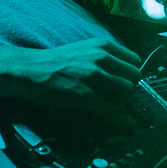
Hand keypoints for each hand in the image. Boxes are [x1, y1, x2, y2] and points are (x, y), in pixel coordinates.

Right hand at [15, 38, 141, 119]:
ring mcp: (95, 77)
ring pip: (128, 91)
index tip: (125, 80)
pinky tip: (123, 121)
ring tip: (112, 103)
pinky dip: (121, 118)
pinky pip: (114, 109)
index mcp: (103, 46)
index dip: (130, 73)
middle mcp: (102, 58)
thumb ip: (105, 57)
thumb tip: (123, 71)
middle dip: (129, 86)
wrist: (31, 70)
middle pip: (135, 75)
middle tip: (119, 94)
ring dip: (123, 100)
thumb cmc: (56, 62)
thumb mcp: (85, 50)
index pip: (135, 59)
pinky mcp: (88, 96)